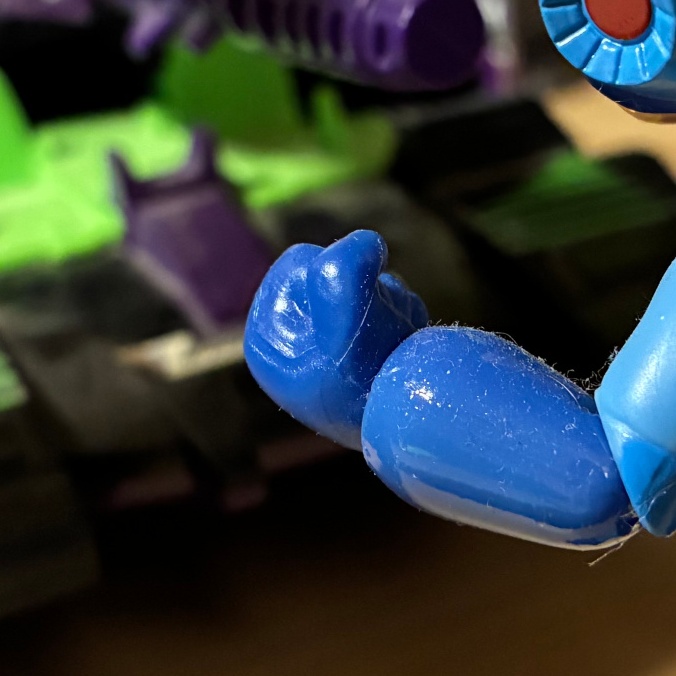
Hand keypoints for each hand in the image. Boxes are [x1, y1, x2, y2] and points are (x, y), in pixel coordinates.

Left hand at [245, 229, 427, 448]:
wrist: (408, 434)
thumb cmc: (363, 385)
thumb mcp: (345, 322)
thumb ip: (342, 273)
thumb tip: (365, 241)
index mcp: (267, 336)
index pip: (300, 262)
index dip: (333, 274)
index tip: (350, 311)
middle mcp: (293, 345)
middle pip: (336, 274)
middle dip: (368, 293)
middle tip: (376, 333)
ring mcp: (330, 354)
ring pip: (367, 290)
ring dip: (389, 307)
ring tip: (391, 346)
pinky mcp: (362, 359)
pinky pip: (386, 314)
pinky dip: (401, 323)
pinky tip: (402, 350)